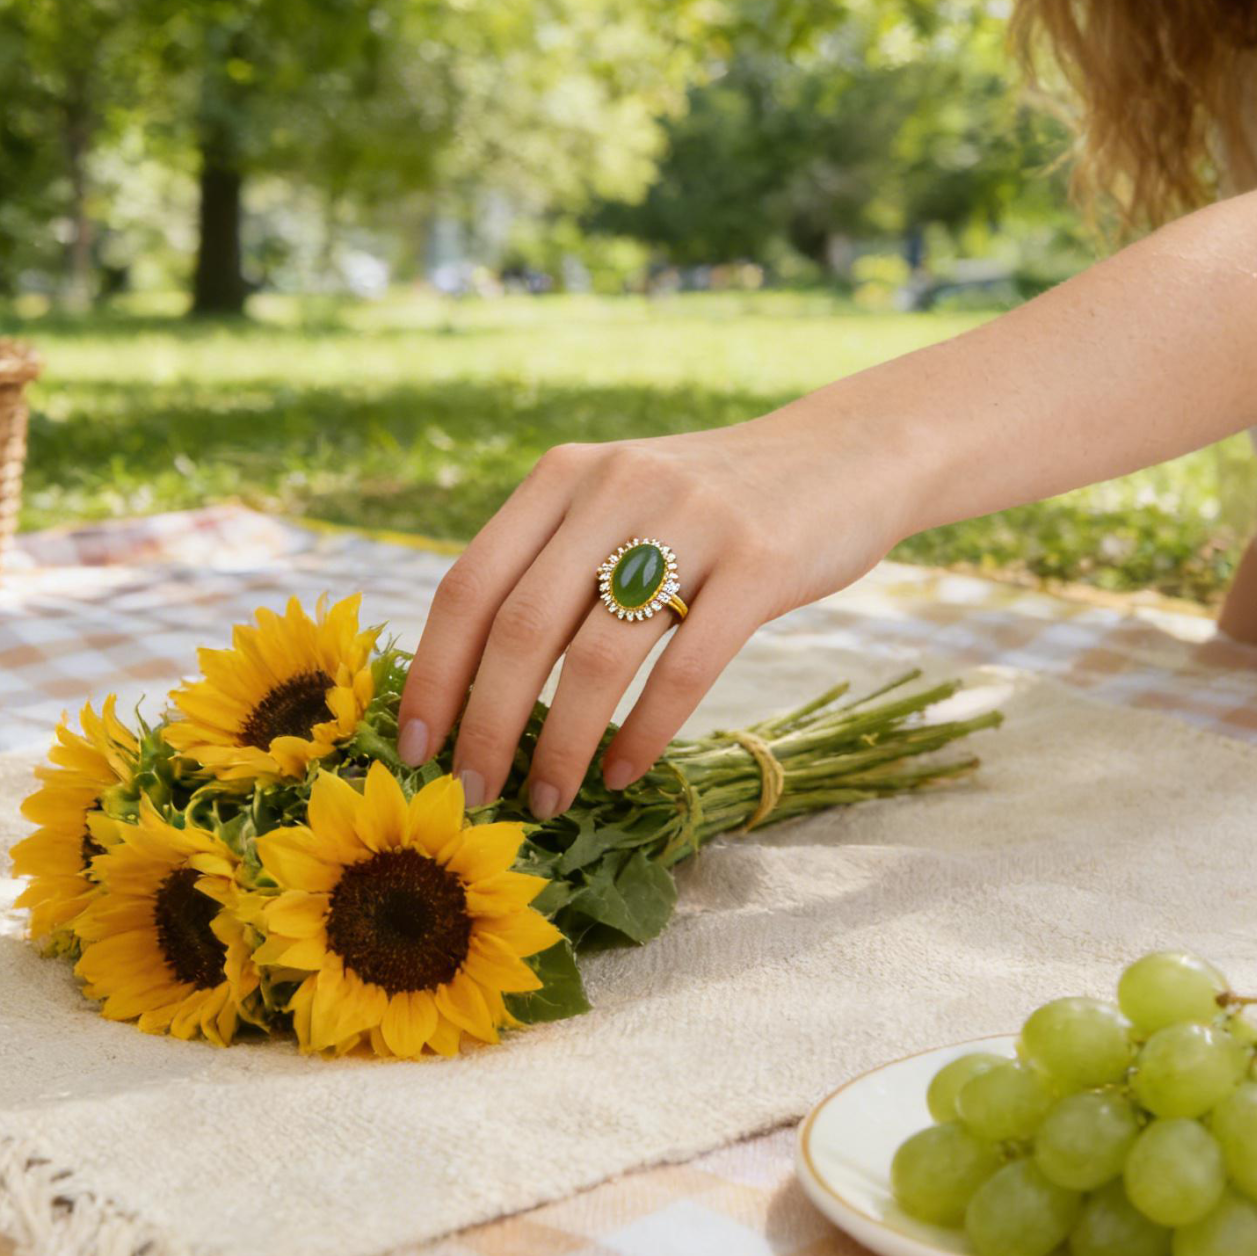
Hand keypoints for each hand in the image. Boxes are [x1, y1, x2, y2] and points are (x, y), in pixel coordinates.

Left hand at [391, 391, 917, 817]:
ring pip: (596, 657)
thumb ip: (551, 561)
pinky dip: (643, 734)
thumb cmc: (711, 503)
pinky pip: (683, 670)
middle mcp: (615, 487)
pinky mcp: (759, 563)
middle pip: (521, 627)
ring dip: (560, 744)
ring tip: (548, 800)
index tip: (413, 745)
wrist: (843, 455)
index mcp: (563, 475)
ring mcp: (689, 522)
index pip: (468, 584)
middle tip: (473, 789)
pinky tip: (623, 772)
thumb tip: (466, 681)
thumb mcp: (618, 500)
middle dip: (485, 722)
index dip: (432, 672)